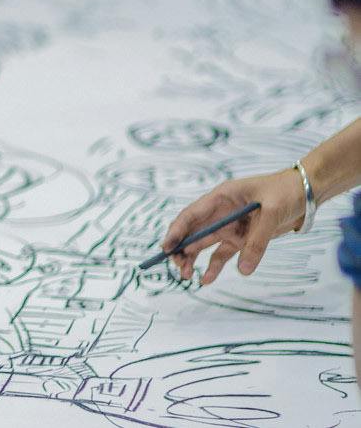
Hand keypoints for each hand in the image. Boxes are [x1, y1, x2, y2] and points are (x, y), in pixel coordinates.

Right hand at [159, 170, 306, 284]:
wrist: (306, 194)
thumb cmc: (285, 192)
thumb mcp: (272, 212)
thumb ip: (257, 241)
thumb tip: (243, 270)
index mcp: (221, 197)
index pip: (192, 214)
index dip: (177, 230)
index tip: (167, 247)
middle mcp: (221, 212)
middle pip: (194, 231)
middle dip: (181, 248)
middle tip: (178, 268)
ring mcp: (231, 226)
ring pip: (205, 244)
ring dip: (193, 259)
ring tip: (187, 276)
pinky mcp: (242, 238)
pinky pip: (223, 254)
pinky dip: (214, 266)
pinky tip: (206, 279)